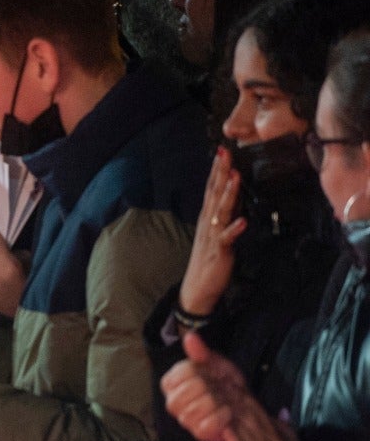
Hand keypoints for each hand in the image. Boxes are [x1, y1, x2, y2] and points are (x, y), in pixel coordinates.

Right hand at [161, 331, 249, 440]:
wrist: (244, 405)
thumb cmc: (226, 383)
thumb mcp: (216, 364)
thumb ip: (201, 352)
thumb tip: (191, 336)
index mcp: (172, 384)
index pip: (179, 374)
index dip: (198, 372)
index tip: (208, 373)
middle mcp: (173, 403)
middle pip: (186, 393)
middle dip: (208, 389)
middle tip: (217, 388)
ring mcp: (185, 419)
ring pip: (195, 410)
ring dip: (216, 404)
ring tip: (223, 402)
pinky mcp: (199, 434)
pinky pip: (206, 425)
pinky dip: (220, 418)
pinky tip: (226, 413)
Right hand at [179, 148, 245, 317]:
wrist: (198, 288)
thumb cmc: (209, 262)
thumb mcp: (218, 234)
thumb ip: (225, 217)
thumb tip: (235, 200)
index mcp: (207, 218)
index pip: (211, 189)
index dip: (217, 171)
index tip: (222, 152)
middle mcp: (207, 223)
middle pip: (213, 194)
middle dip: (220, 173)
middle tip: (225, 154)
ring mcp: (212, 236)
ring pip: (220, 211)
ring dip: (227, 194)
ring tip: (234, 177)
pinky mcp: (219, 251)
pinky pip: (227, 238)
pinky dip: (234, 228)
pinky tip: (242, 221)